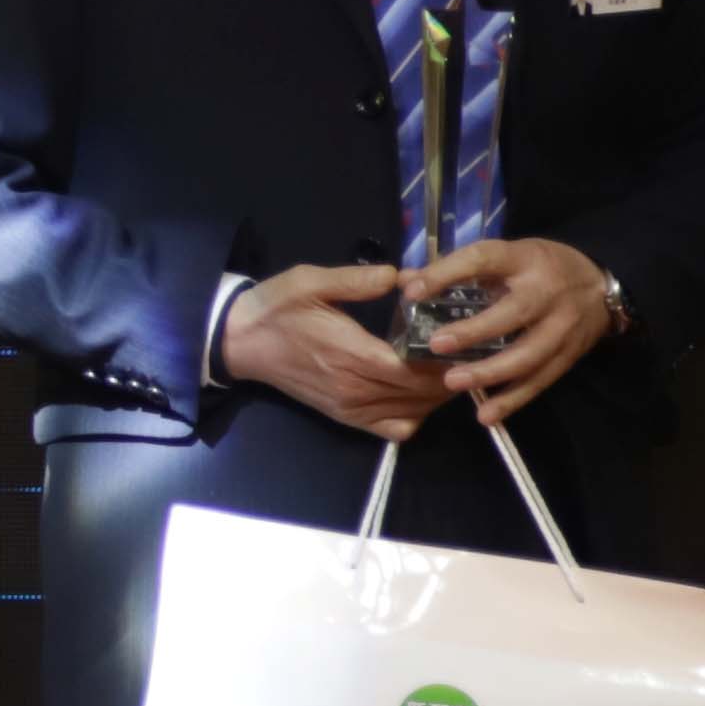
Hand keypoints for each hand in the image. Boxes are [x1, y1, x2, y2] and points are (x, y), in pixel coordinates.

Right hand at [217, 259, 450, 440]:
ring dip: (436, 395)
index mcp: (350, 354)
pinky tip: (417, 394)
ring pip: (413, 412)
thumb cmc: (275, 309)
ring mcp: (350, 407)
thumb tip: (402, 276)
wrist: (238, 342)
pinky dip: (415, 416)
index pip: (412, 368)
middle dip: (449, 375)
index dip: (443, 359)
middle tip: (465, 350)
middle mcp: (354, 388)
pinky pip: (394, 429)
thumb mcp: (310, 281)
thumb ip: (357, 280)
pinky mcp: (345, 417)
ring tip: (449, 368)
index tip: (462, 338)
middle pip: (419, 393)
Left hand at [410, 235, 618, 423]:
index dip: (447, 274)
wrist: (601, 287)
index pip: (483, 260)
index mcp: (523, 259)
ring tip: (453, 383)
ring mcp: (562, 327)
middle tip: (437, 346)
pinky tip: (486, 415)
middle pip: (513, 313)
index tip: (412, 291)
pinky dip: (513, 399)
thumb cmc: (538, 268)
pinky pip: (540, 380)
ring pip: (528, 354)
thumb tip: (404, 280)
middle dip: (474, 332)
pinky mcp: (569, 355)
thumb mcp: (505, 256)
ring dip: (490, 372)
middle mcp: (546, 291)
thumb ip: (457, 270)